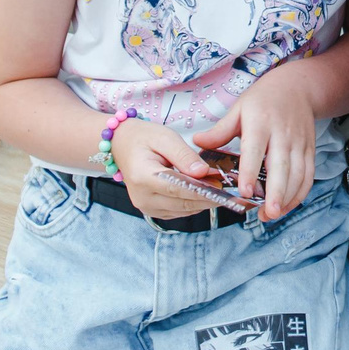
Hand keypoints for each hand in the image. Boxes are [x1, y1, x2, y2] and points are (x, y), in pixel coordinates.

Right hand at [109, 119, 236, 220]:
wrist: (121, 145)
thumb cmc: (143, 138)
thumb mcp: (165, 137)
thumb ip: (184, 155)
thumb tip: (203, 173)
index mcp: (143, 177)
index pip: (178, 189)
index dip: (202, 190)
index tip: (222, 187)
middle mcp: (142, 197)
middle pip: (183, 203)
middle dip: (207, 196)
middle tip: (227, 187)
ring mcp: (146, 207)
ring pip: (183, 211)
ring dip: (202, 201)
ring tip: (217, 187)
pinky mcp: (151, 210)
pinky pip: (178, 212)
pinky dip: (192, 203)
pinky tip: (203, 192)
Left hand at [190, 69, 317, 220]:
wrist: (297, 87)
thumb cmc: (263, 99)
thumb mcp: (239, 109)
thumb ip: (220, 130)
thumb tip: (197, 143)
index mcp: (261, 121)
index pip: (255, 149)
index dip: (250, 171)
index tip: (244, 191)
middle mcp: (283, 133)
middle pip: (281, 165)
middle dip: (276, 191)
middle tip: (268, 213)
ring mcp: (299, 143)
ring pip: (298, 173)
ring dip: (288, 197)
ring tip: (273, 214)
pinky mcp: (309, 150)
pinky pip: (308, 175)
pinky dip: (300, 193)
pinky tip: (287, 206)